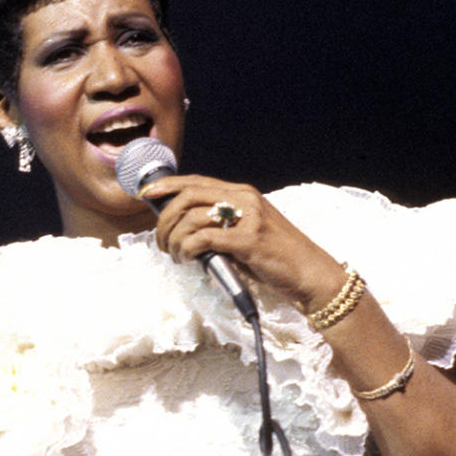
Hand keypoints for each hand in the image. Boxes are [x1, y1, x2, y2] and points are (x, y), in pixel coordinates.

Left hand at [141, 174, 342, 309]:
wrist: (311, 274)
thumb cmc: (277, 257)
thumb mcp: (248, 231)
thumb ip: (222, 225)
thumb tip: (183, 231)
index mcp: (242, 193)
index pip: (195, 181)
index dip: (166, 185)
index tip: (145, 194)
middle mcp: (244, 199)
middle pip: (187, 196)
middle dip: (164, 219)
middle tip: (160, 242)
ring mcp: (248, 218)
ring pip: (192, 219)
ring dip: (174, 240)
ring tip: (175, 256)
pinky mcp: (249, 240)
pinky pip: (204, 239)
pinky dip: (188, 249)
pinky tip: (188, 259)